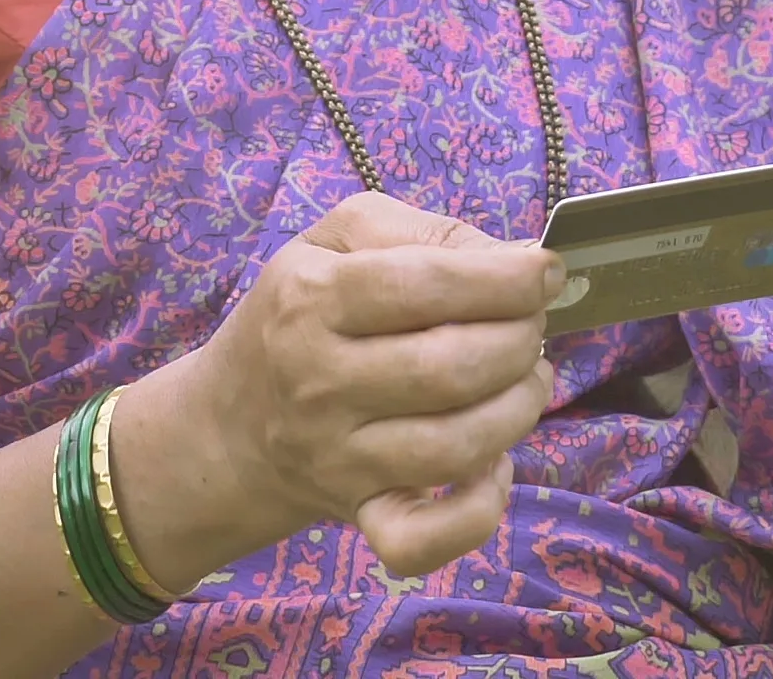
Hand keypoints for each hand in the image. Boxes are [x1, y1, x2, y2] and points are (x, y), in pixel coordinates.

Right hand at [138, 191, 561, 579]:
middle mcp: (319, 381)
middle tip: (532, 328)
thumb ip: (423, 232)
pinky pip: (422, 539)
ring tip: (525, 379)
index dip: (506, 279)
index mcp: (313, 298)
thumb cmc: (297, 317)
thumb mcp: (335, 241)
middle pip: (451, 368)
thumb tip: (515, 260)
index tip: (546, 273)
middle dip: (520, 341)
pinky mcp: (358, 515)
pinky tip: (494, 466)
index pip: (426, 285)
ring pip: (455, 447)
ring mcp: (338, 458)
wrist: (226, 428)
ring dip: (519, 409)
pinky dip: (478, 510)